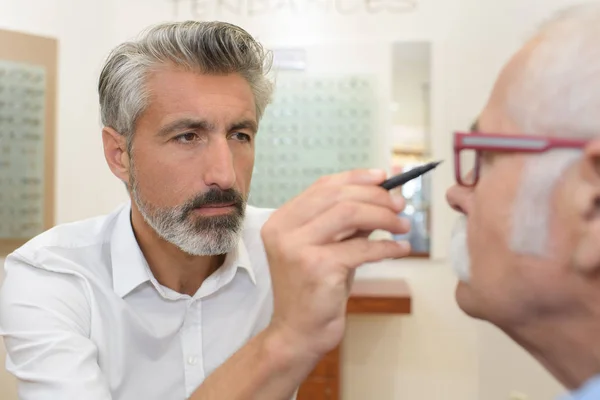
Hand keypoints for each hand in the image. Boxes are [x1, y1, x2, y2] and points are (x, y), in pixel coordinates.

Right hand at [261, 169, 410, 359]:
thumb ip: (349, 222)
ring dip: (384, 217)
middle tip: (400, 204)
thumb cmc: (316, 289)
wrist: (298, 332)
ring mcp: (297, 247)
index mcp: (282, 220)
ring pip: (350, 213)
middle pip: (338, 195)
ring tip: (403, 225)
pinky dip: (387, 246)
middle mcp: (284, 230)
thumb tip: (385, 193)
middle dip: (376, 196)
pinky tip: (400, 249)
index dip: (357, 177)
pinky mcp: (317, 267)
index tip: (385, 177)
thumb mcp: (329, 248)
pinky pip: (362, 247)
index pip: (323, 186)